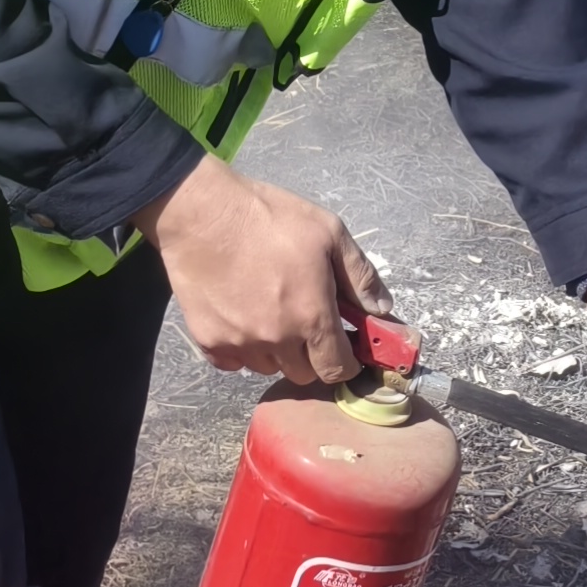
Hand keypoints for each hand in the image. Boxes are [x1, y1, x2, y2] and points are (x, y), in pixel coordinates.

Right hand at [137, 156, 388, 385]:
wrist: (203, 213)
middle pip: (303, 373)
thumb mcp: (329, 232)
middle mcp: (278, 340)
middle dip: (311, 355)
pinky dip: (241, 350)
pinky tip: (241, 319)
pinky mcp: (209, 341)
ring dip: (275, 352)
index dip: (345, 360)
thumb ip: (360, 275)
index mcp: (312, 317)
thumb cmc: (269, 217)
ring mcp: (240, 344)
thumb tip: (382, 310)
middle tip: (305, 323)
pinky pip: (233, 363)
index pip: (338, 368)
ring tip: (269, 315)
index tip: (342, 345)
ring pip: (268, 367)